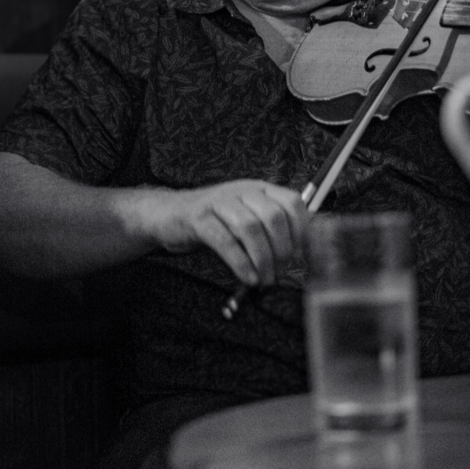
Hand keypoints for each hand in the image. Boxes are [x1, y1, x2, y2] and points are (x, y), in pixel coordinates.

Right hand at [146, 179, 307, 286]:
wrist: (169, 215)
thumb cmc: (214, 222)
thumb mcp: (245, 218)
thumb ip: (270, 231)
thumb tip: (298, 256)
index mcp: (258, 189)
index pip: (292, 202)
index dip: (300, 231)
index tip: (298, 255)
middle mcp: (241, 191)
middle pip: (273, 216)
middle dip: (281, 250)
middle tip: (279, 272)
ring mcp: (218, 202)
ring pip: (250, 228)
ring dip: (262, 260)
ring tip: (264, 279)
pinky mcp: (198, 218)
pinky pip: (225, 241)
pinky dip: (240, 263)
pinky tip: (247, 277)